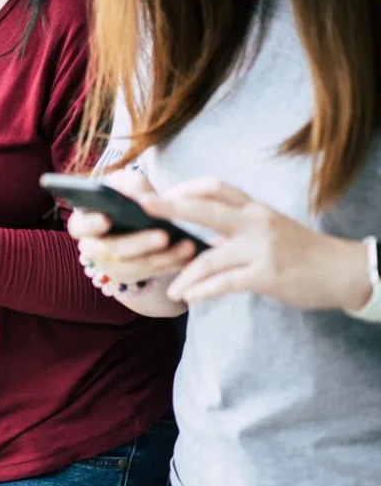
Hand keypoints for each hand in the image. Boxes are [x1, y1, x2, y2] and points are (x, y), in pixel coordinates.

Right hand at [68, 169, 196, 288]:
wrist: (135, 218)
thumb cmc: (127, 196)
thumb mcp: (127, 185)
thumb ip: (131, 186)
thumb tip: (141, 198)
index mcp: (82, 222)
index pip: (79, 226)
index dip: (91, 224)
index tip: (106, 219)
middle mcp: (91, 248)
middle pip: (110, 250)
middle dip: (138, 243)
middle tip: (163, 235)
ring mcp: (109, 267)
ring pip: (134, 268)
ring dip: (162, 257)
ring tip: (187, 245)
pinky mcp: (130, 278)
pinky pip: (151, 275)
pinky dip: (171, 265)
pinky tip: (190, 254)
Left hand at [143, 178, 372, 308]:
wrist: (342, 270)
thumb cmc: (301, 251)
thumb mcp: (268, 229)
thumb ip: (235, 228)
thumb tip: (200, 233)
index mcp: (254, 209)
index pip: (215, 187)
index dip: (186, 188)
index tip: (162, 195)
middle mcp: (255, 223)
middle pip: (205, 209)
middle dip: (170, 207)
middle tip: (142, 207)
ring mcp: (261, 249)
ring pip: (210, 257)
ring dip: (184, 274)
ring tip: (170, 289)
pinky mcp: (266, 276)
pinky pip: (225, 283)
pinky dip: (203, 290)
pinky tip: (188, 297)